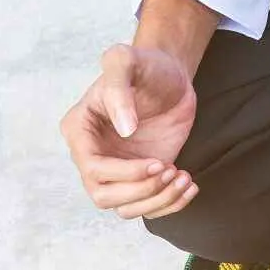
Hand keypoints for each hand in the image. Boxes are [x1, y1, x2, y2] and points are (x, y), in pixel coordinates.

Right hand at [61, 44, 198, 218]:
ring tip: (184, 177)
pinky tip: (190, 184)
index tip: (159, 163)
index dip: (126, 173)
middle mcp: (93, 156)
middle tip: (170, 170)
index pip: (94, 169)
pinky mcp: (143, 177)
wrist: (171, 77)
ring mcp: (118, 169)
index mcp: (80, 132)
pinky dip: (172, 203)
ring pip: (128, 209)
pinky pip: (151, 206)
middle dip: (142, 191)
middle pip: (105, 197)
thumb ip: (118, 88)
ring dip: (159, 200)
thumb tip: (123, 129)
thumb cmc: (146, 67)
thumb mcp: (126, 61)